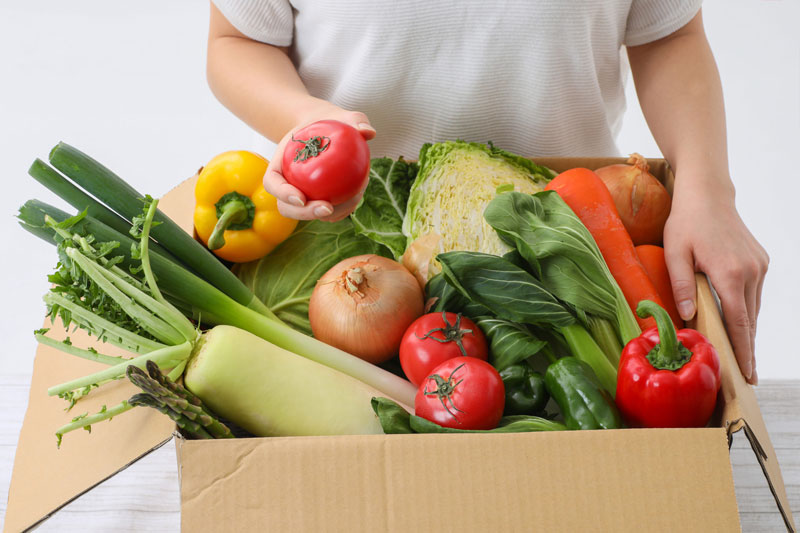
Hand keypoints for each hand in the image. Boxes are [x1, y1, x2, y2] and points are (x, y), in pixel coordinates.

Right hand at [263, 106, 375, 221]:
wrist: (328, 129)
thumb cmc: (330, 121)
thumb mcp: (342, 116)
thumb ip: (354, 120)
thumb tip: (368, 132)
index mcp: (280, 164)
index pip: (272, 183)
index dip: (282, 193)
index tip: (301, 198)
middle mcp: (287, 183)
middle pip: (286, 207)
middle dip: (305, 214)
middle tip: (328, 208)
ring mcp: (302, 194)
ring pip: (307, 214)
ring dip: (327, 215)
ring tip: (351, 200)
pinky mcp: (318, 200)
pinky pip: (326, 212)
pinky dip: (340, 210)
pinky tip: (357, 197)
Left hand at [663, 180, 768, 384]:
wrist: (708, 194)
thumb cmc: (686, 222)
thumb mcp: (675, 252)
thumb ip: (682, 285)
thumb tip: (689, 316)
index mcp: (730, 273)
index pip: (739, 322)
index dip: (743, 351)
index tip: (747, 374)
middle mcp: (751, 272)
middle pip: (750, 320)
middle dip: (747, 349)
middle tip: (745, 378)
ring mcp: (759, 266)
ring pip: (753, 308)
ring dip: (747, 331)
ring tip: (741, 358)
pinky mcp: (760, 262)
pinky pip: (753, 294)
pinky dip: (746, 311)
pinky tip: (738, 325)